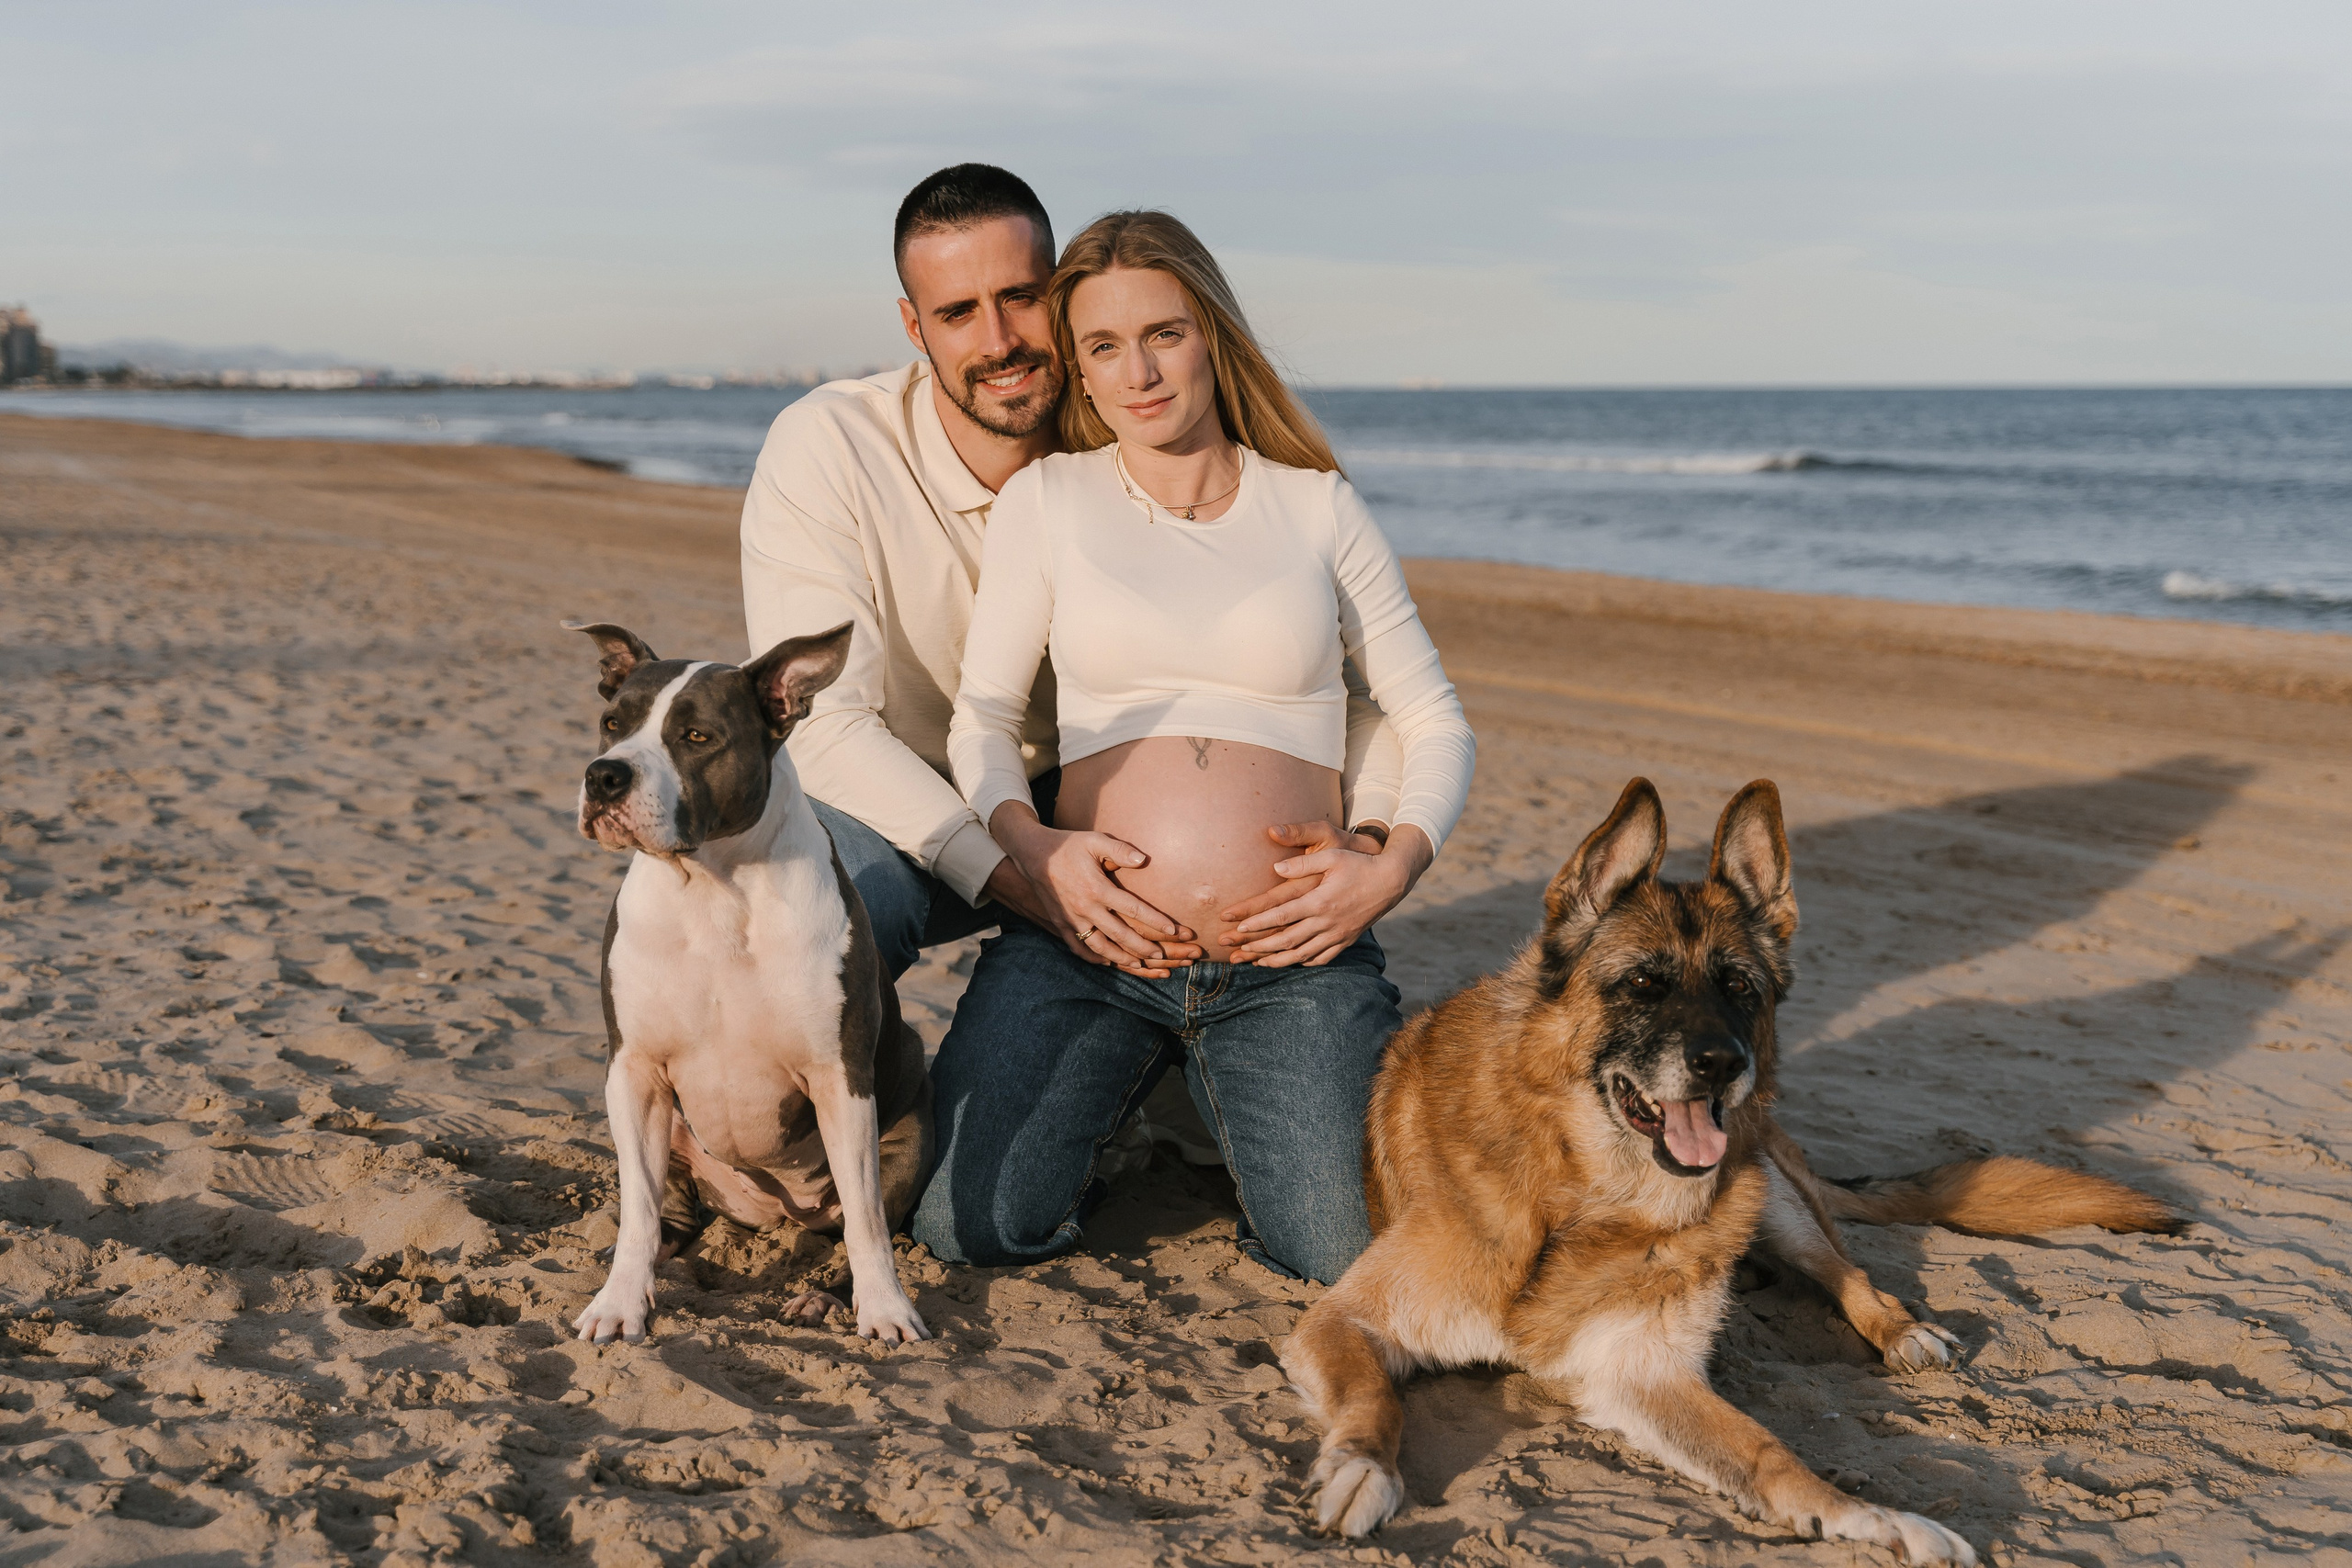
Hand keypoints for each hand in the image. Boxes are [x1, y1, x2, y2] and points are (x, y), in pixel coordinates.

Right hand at [990, 804, 1199, 974]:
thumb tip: (1143, 860)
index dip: (1155, 921)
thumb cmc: (1068, 845)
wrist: (1033, 854)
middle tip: (1162, 955)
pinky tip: (1106, 963)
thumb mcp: (1094, 840)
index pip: (1133, 909)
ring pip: (1100, 947)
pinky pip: (1078, 948)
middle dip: (1144, 948)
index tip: (1173, 930)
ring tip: (1139, 964)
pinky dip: (1093, 958)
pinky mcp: (1061, 924)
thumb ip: (1120, 849)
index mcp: (1097, 888)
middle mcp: (1086, 908)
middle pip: (1120, 935)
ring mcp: (1072, 919)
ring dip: (1121, 958)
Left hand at [1217, 822, 1431, 967]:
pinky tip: (1293, 962)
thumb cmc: (1359, 863)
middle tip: (1239, 950)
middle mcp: (1327, 921)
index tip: (1239, 928)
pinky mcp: (1347, 939)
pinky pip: (1323, 957)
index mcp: (1319, 900)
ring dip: (1279, 960)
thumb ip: (1303, 862)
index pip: (1282, 916)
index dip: (1258, 924)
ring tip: (1258, 962)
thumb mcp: (1331, 855)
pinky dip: (1305, 962)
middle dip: (1261, 947)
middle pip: (1287, 939)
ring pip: (1303, 953)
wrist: (1391, 880)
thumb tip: (1276, 869)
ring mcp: (1338, 934)